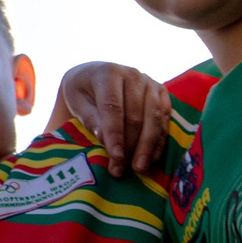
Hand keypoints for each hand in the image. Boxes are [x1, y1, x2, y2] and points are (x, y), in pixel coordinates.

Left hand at [49, 62, 169, 176]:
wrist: (96, 77)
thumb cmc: (83, 92)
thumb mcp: (77, 102)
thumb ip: (90, 118)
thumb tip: (104, 139)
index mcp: (108, 73)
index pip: (113, 107)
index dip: (115, 134)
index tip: (116, 157)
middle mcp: (132, 75)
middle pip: (136, 115)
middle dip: (130, 145)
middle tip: (121, 169)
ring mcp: (149, 83)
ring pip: (153, 118)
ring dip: (148, 146)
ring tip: (139, 168)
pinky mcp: (161, 93)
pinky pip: (164, 118)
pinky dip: (159, 140)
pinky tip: (152, 158)